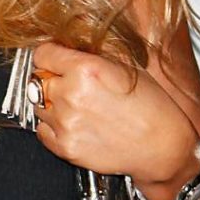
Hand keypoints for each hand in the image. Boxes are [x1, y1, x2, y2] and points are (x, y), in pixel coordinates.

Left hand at [30, 42, 199, 192]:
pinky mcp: (64, 147)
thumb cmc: (152, 108)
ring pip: (38, 106)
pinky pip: (41, 130)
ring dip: (50, 104)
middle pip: (37, 79)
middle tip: (67, 84)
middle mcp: (71, 95)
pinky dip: (51, 126)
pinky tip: (72, 123)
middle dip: (50, 79)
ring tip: (76, 106)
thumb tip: (69, 53)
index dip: (49, 55)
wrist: (162, 146)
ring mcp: (65, 123)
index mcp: (86, 69)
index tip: (53, 59)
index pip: (43, 54)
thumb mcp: (126, 68)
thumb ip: (91, 59)